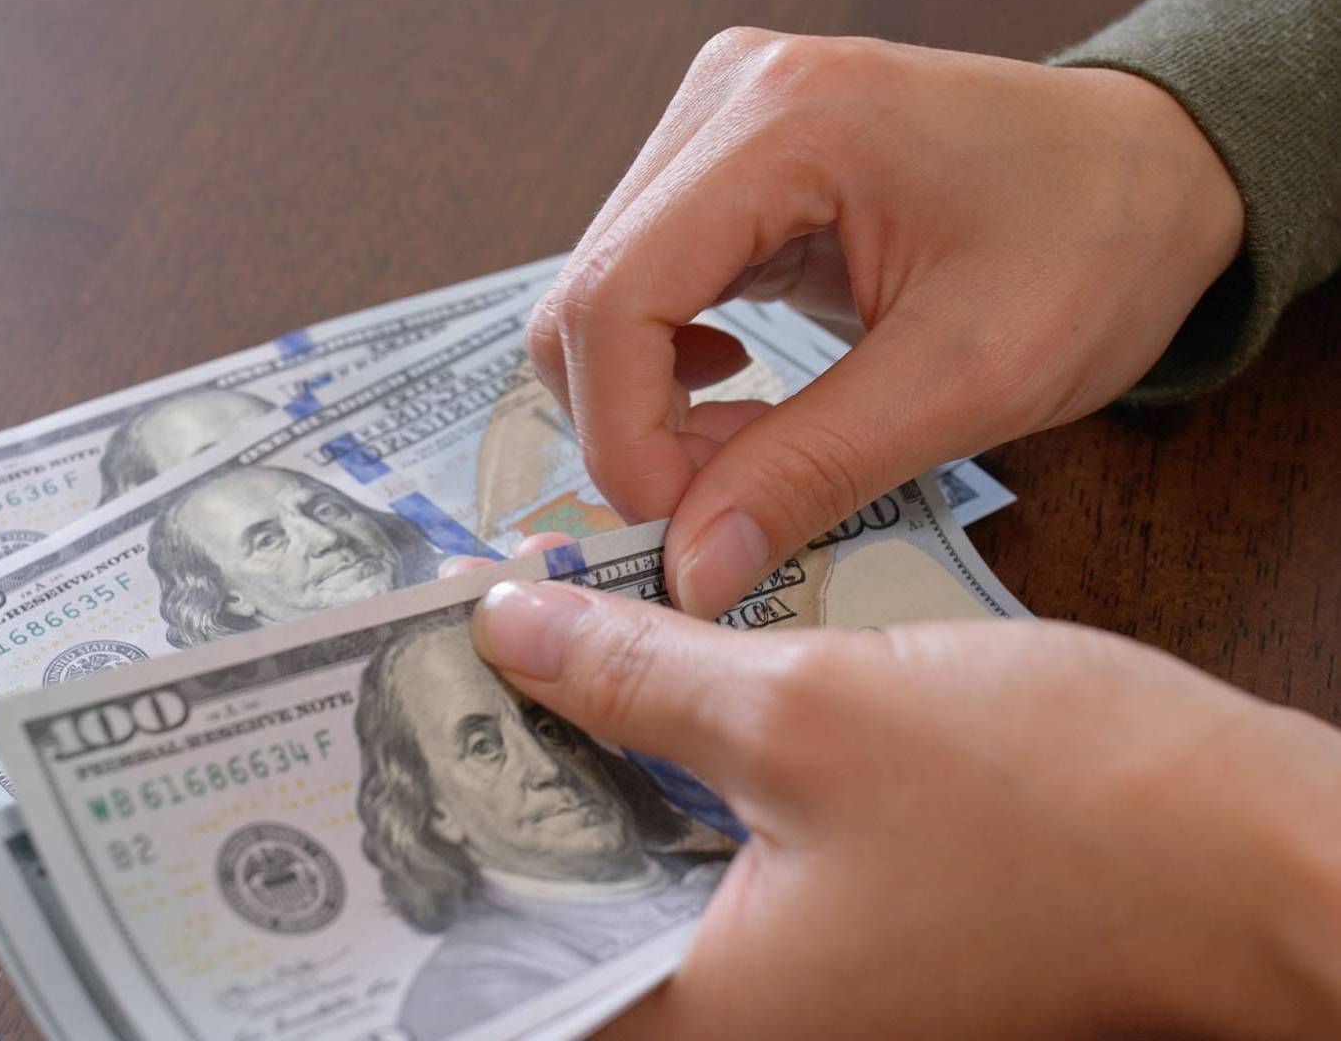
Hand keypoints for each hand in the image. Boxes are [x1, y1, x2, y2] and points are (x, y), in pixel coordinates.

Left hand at [470, 582, 1340, 1037]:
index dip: (427, 851)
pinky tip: (636, 687)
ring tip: (506, 662)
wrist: (1255, 853)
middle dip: (497, 787)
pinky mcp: (846, 924)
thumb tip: (507, 624)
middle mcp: (739, 1021)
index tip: (373, 748)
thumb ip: (634, 671)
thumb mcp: (804, 709)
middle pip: (561, 904)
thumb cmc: (1051, 805)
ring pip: (639, 869)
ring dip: (583, 767)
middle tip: (427, 680)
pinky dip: (668, 774)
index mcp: (702, 1014)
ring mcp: (799, 980)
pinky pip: (714, 854)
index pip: (501, 963)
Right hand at [526, 31, 1245, 616]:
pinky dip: (665, 368)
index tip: (680, 531)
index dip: (622, 438)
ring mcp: (717, 122)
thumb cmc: (1095, 242)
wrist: (1152, 168)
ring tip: (750, 449)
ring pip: (598, 299)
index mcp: (785, 123)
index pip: (612, 298)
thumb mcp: (968, 377)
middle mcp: (726, 100)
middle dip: (632, 430)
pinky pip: (641, 283)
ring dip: (646, 405)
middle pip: (584, 299)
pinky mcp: (723, 159)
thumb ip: (813, 471)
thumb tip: (692, 569)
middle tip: (724, 503)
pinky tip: (741, 393)